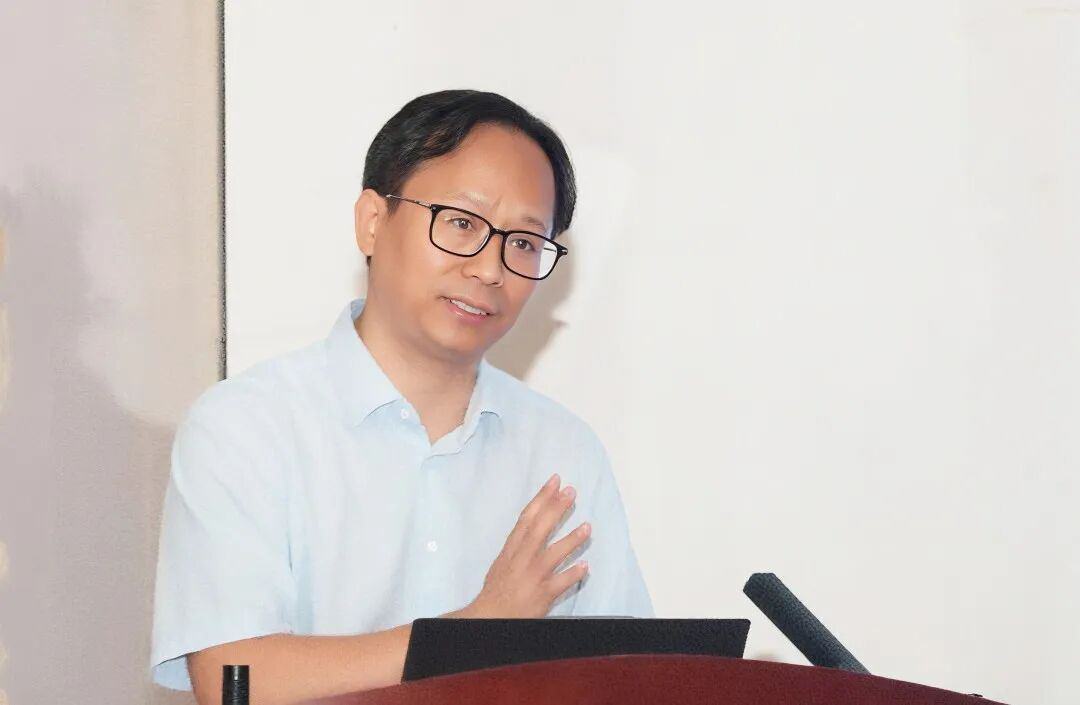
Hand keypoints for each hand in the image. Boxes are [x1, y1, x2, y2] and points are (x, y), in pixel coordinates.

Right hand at [463, 473, 590, 618]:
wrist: (490, 616)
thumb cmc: (497, 590)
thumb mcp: (503, 561)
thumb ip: (518, 545)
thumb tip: (531, 528)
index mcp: (511, 549)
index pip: (527, 518)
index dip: (541, 498)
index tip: (554, 482)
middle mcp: (522, 559)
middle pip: (540, 529)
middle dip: (555, 508)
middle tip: (571, 492)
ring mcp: (532, 576)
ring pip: (553, 554)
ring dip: (571, 540)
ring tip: (587, 527)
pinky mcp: (542, 594)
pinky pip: (560, 582)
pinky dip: (573, 574)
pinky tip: (585, 566)